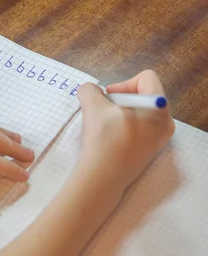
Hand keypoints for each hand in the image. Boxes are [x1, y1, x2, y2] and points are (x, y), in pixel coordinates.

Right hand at [77, 70, 174, 190]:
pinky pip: (140, 128)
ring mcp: (160, 139)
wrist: (102, 177)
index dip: (123, 84)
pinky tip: (110, 138)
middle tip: (103, 111)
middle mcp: (166, 122)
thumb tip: (91, 91)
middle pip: (144, 96)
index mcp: (159, 108)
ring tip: (105, 125)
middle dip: (120, 100)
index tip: (106, 98)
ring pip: (140, 113)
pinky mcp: (150, 151)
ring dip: (120, 113)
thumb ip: (90, 90)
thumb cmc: (103, 140)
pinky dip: (124, 128)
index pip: (145, 79)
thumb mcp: (92, 107)